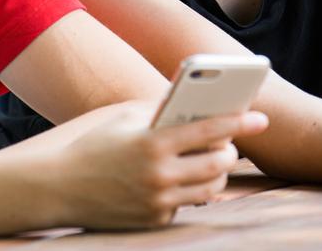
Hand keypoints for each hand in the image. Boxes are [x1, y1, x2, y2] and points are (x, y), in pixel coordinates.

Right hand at [57, 101, 268, 228]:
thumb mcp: (125, 118)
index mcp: (153, 142)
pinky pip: (185, 204)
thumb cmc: (95, 145)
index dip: (239, 123)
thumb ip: (161, 110)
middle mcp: (159, 174)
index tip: (261, 119)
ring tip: (215, 162)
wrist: (59, 187)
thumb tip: (197, 102)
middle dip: (231, 153)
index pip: (209, 130)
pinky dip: (189, 191)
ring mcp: (157, 201)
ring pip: (209, 190)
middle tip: (231, 146)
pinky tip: (183, 180)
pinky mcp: (154, 220)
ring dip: (218, 175)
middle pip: (217, 165)